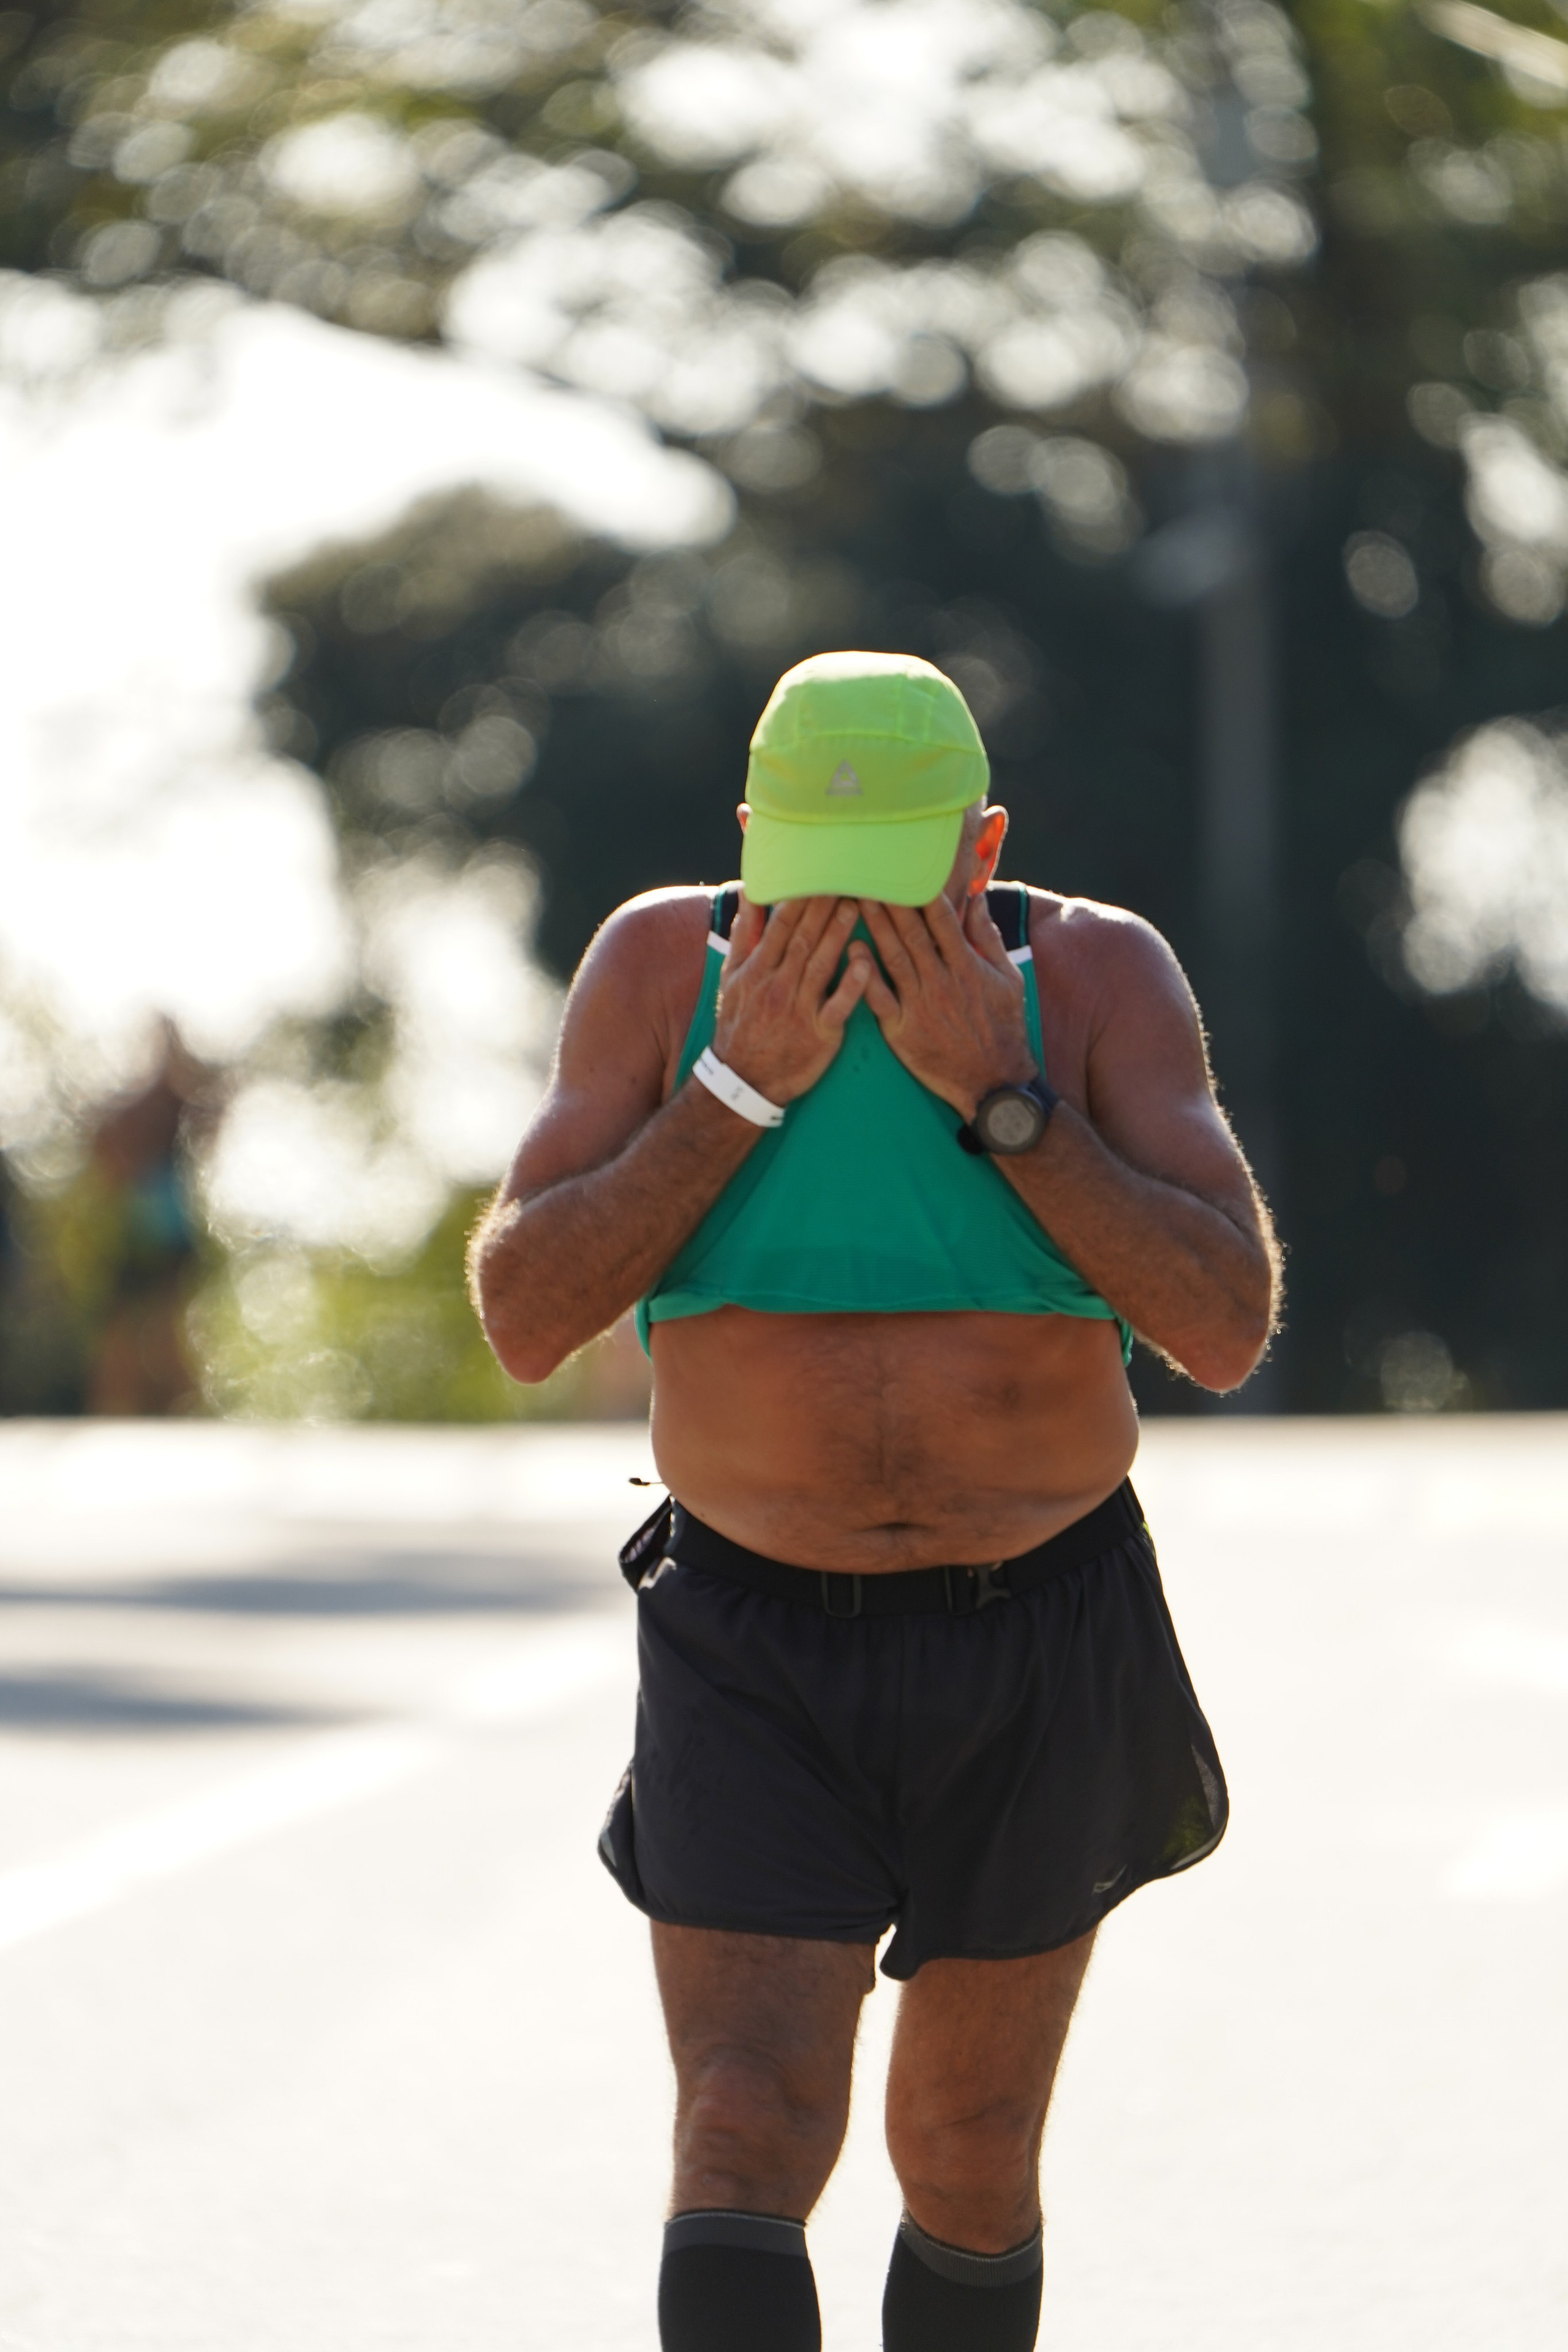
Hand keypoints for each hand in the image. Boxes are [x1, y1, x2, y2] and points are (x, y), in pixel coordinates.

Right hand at [712, 895, 870, 1105]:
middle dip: (823, 906)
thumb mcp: (731, 980)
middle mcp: (777, 985)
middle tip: (845, 875)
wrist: (743, 1081)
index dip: (799, 896)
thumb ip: (744, 938)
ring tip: (857, 904)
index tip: (816, 869)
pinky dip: (852, 984)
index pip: (780, 925)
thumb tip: (751, 896)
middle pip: (803, 938)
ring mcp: (799, 1010)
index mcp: (756, 970)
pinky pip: (838, 1006)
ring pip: (821, 964)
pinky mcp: (820, 1034)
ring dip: (839, 933)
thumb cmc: (740, 1025)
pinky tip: (865, 962)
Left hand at [857, 893, 1036, 1118]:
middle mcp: (941, 981)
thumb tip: (977, 899)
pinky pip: (879, 998)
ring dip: (873, 926)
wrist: (993, 1081)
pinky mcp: (902, 1030)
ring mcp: (920, 1006)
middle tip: (870, 873)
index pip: (943, 920)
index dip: (923, 892)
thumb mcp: (1008, 979)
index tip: (907, 868)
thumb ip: (989, 938)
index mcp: (967, 966)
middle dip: (890, 901)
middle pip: (912, 933)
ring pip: (892, 957)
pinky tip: (851, 949)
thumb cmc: (1003, 1027)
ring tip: (856, 898)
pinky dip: (864, 974)